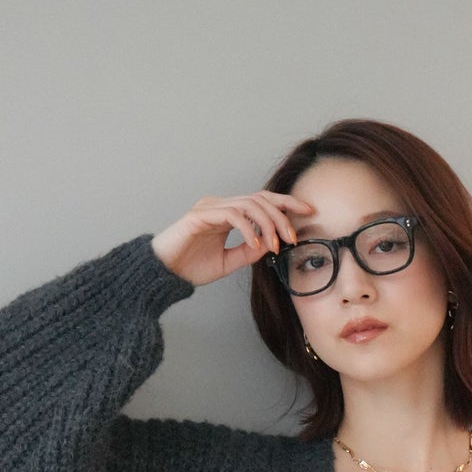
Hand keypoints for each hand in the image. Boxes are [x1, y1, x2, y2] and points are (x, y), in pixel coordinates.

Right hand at [151, 190, 315, 287]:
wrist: (162, 273)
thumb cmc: (190, 267)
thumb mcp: (228, 262)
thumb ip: (248, 252)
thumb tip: (271, 246)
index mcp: (227, 213)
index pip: (262, 202)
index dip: (286, 204)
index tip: (308, 211)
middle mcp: (220, 205)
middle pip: (260, 198)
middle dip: (282, 215)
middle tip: (294, 237)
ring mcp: (210, 207)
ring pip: (249, 204)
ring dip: (268, 224)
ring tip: (276, 244)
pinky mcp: (199, 216)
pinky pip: (231, 215)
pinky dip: (248, 229)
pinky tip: (256, 245)